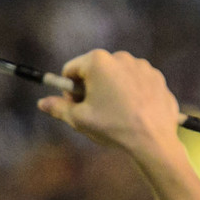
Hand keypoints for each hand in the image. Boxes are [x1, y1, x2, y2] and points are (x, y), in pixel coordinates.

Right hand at [38, 49, 189, 171]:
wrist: (154, 141)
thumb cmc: (114, 127)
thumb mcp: (79, 119)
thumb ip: (58, 107)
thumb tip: (41, 103)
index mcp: (98, 61)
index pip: (71, 70)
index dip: (69, 90)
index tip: (78, 106)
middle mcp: (121, 57)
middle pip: (95, 71)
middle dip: (92, 88)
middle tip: (98, 112)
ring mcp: (142, 66)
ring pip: (117, 77)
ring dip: (113, 91)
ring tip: (118, 115)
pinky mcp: (158, 78)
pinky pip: (137, 83)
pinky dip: (133, 95)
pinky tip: (135, 113)